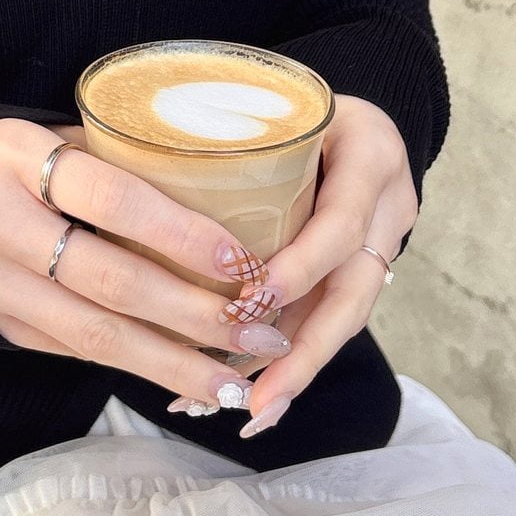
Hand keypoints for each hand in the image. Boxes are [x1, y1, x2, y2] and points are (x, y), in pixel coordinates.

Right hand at [0, 119, 294, 415]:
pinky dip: (138, 365)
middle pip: (110, 278)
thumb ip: (124, 162)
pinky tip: (186, 376)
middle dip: (195, 314)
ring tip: (233, 381)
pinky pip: (78, 350)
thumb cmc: (20, 159)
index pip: (112, 197)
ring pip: (95, 333)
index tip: (244, 263)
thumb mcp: (59, 137)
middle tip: (260, 330)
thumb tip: (235, 200)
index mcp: (13, 153)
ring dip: (173, 362)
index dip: (181, 233)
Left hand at [228, 94, 417, 435]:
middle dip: (302, 354)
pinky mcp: (363, 270)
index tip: (252, 301)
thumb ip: (232, 132)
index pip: (341, 222)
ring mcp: (384, 243)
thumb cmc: (295, 105)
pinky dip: (288, 358)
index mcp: (370, 155)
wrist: (351, 115)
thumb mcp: (278, 103)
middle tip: (257, 402)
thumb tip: (127, 162)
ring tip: (249, 413)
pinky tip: (250, 394)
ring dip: (294, 371)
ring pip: (345, 319)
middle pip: (354, 294)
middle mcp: (389, 207)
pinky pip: (329, 318)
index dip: (301, 266)